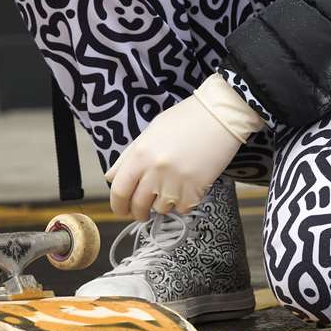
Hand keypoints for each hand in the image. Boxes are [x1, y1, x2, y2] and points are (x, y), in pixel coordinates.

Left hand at [106, 95, 241, 220]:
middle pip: (138, 206)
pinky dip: (183, 202)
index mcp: (139, 154)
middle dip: (138, 212)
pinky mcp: (195, 191)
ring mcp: (174, 183)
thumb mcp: (150, 133)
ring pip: (161, 209)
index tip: (122, 209)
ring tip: (173, 185)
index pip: (119, 190)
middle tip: (142, 211)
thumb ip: (128, 157)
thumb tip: (111, 178)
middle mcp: (154, 171)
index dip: (118, 205)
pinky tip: (188, 185)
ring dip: (163, 203)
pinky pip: (182, 208)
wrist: (219, 117)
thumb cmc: (184, 120)